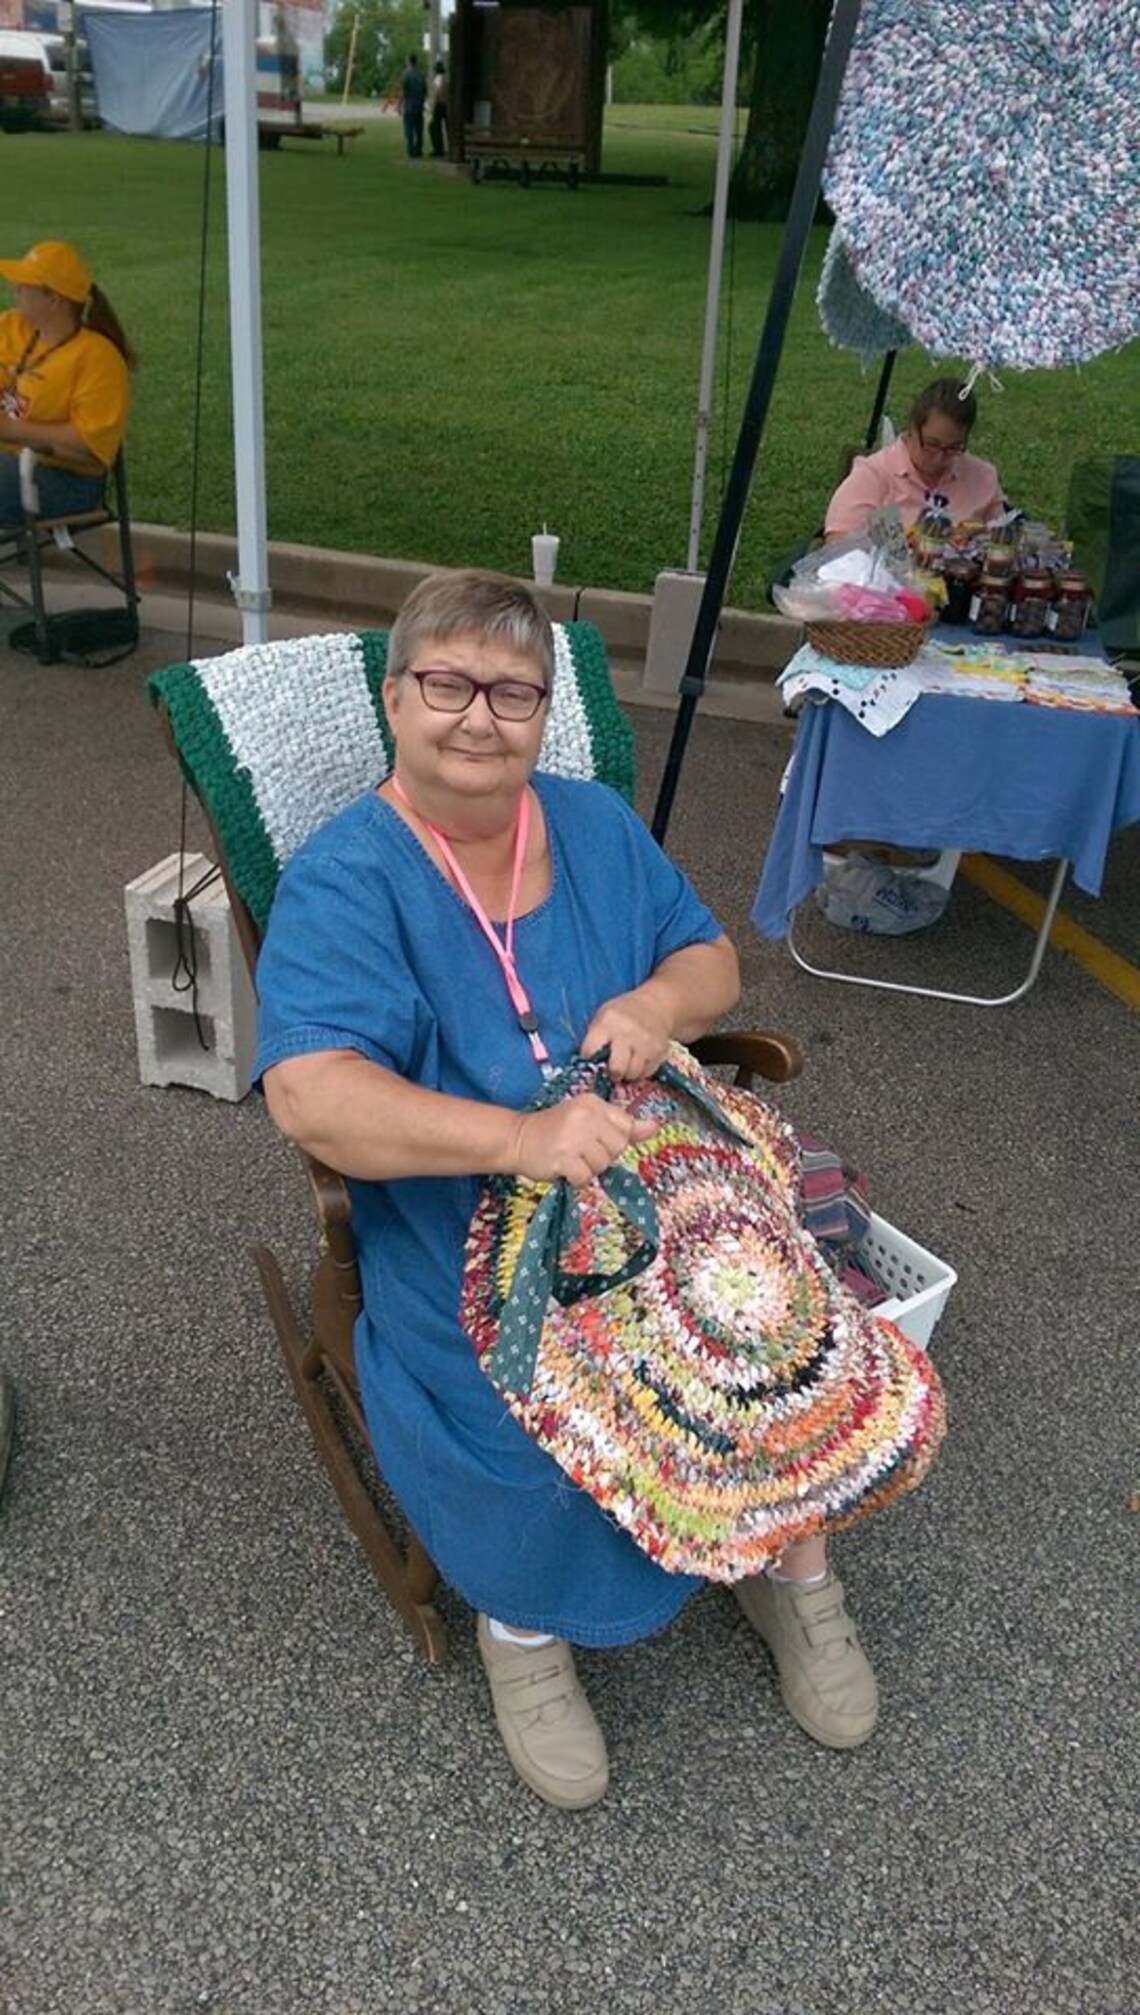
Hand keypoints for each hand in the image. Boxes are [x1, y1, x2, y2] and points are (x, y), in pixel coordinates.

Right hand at [512, 1093, 655, 1188]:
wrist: (516, 1139)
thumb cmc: (555, 1130)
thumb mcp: (589, 1120)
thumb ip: (623, 1125)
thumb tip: (655, 1126)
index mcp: (593, 1103)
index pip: (625, 1128)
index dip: (612, 1140)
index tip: (592, 1138)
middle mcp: (585, 1115)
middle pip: (617, 1148)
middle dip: (601, 1156)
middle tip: (579, 1150)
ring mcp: (573, 1136)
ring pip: (602, 1165)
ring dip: (587, 1169)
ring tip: (570, 1158)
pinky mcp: (562, 1157)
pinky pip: (585, 1178)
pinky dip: (575, 1179)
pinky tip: (563, 1168)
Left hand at [581, 986, 672, 1082]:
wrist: (656, 1005)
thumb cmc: (623, 1013)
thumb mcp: (604, 1015)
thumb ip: (595, 1036)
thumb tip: (589, 1062)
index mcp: (608, 1023)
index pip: (591, 1051)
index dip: (590, 1057)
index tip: (593, 1056)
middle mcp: (627, 1034)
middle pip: (616, 1068)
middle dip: (612, 1073)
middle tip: (613, 1069)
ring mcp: (645, 1044)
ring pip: (633, 1073)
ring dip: (628, 1073)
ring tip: (627, 1064)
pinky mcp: (659, 1051)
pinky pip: (647, 1072)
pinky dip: (641, 1070)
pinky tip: (639, 1060)